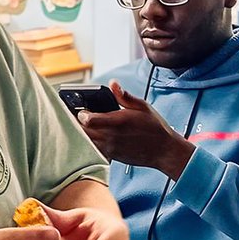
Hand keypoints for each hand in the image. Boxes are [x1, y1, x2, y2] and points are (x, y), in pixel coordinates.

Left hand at [77, 80, 193, 178]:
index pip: (88, 119)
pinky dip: (89, 145)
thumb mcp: (142, 106)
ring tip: (80, 127)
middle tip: (74, 117)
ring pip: (86, 142)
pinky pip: (94, 151)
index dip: (80, 114)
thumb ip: (124, 96)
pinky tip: (91, 139)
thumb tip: (113, 83)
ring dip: (81, 135)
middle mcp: (111, 136)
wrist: (164, 151)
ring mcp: (111, 148)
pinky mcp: (112, 156)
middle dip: (76, 124)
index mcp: (118, 121)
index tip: (81, 109)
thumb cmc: (155, 128)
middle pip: (83, 132)